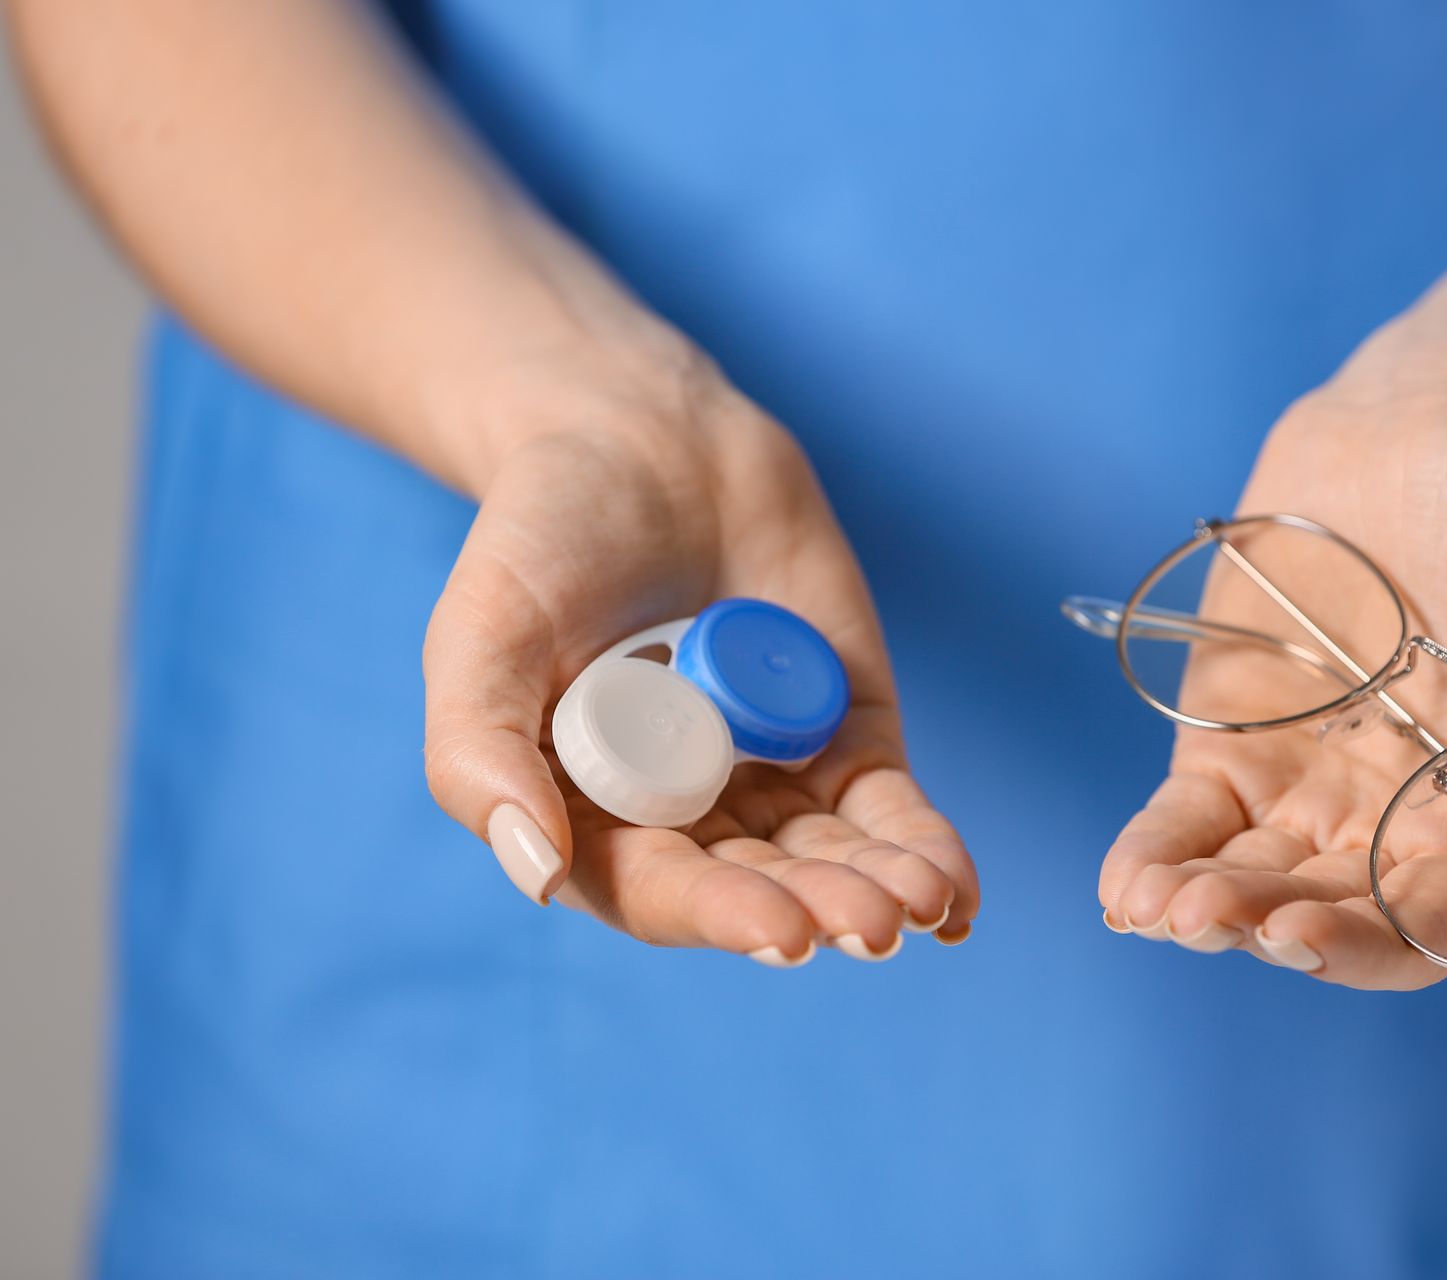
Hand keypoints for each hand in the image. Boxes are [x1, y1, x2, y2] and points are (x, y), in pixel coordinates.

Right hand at [422, 340, 976, 963]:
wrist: (643, 439)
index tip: (781, 932)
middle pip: (761, 884)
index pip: (658, 890)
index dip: (720, 915)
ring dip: (882, 887)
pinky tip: (956, 896)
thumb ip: (480, 752)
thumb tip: (534, 876)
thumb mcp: (484, 635)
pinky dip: (925, 848)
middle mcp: (685, 817)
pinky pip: (888, 808)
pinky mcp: (846, 733)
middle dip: (820, 908)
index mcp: (591, 817)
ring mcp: (771, 778)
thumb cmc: (543, 539)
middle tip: (871, 923)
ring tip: (923, 902)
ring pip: (833, 856)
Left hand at [1099, 327, 1446, 988]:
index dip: (1365, 945)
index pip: (1425, 924)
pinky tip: (1122, 886)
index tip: (1301, 935)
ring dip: (1198, 904)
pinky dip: (1154, 854)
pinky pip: (1189, 816)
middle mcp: (1395, 817)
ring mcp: (1307, 780)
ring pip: (1246, 874)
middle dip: (1261, 924)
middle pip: (1321, 909)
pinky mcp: (1231, 732)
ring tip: (1153, 906)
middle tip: (1205, 915)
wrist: (1434, 419)